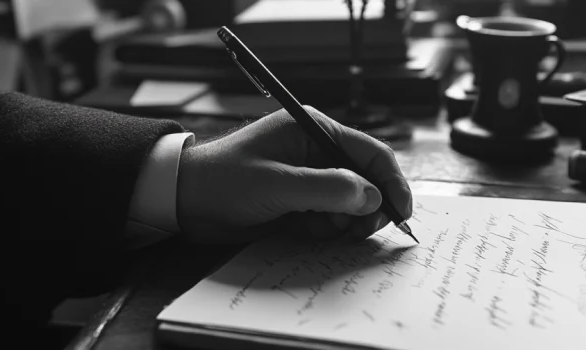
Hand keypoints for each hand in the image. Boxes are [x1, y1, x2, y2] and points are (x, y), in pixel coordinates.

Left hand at [176, 106, 411, 243]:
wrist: (182, 200)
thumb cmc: (224, 182)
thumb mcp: (277, 185)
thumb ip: (328, 189)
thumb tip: (373, 197)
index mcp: (314, 129)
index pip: (371, 152)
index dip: (392, 182)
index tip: (402, 213)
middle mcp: (316, 149)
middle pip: (365, 179)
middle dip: (367, 207)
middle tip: (357, 231)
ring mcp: (308, 175)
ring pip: (350, 201)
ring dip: (345, 220)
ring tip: (321, 228)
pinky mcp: (300, 198)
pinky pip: (330, 215)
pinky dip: (327, 228)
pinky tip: (306, 230)